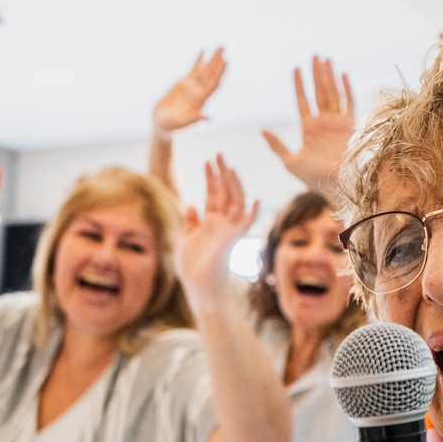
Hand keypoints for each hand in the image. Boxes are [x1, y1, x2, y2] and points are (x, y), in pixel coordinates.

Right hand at [153, 48, 226, 137]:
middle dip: (218, 61)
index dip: (219, 73)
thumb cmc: (171, 126)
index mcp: (200, 100)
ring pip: (204, 70)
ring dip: (212, 59)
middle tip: (224, 47)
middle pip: (211, 74)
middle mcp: (199, 92)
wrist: (162, 123)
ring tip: (219, 47)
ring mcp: (192, 87)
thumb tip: (207, 118)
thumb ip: (193, 119)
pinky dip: (198, 61)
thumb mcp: (181, 123)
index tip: (225, 61)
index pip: (213, 84)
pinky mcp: (184, 84)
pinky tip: (203, 51)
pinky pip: (193, 70)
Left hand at [178, 154, 257, 312]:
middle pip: (225, 193)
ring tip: (227, 166)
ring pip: (235, 202)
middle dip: (222, 174)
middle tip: (218, 154)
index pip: (214, 195)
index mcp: (211, 223)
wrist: (198, 287)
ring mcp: (229, 231)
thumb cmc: (193, 268)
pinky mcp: (232, 240)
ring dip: (232, 184)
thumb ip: (191, 222)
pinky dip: (252, 214)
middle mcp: (222, 224)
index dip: (212, 178)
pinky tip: (255, 200)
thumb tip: (191, 204)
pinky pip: (246, 225)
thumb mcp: (186, 240)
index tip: (208, 161)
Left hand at [262, 57, 354, 195]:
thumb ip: (277, 145)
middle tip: (314, 56)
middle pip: (319, 93)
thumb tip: (261, 130)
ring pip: (332, 94)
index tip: (296, 69)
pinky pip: (349, 104)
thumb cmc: (312, 178)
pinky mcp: (349, 126)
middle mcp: (323, 123)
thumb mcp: (289, 161)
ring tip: (325, 60)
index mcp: (308, 128)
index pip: (303, 101)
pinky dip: (346, 89)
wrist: (334, 186)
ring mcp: (336, 123)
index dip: (299, 86)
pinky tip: (342, 75)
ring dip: (329, 77)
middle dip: (316, 75)